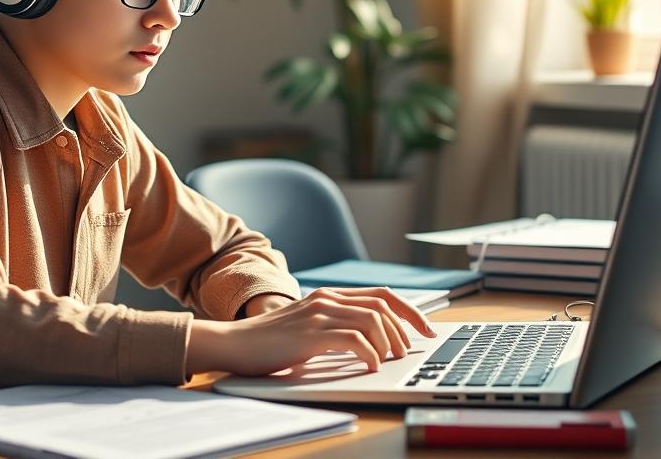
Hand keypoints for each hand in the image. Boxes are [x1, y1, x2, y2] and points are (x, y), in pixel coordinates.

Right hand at [187, 286, 435, 376]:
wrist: (235, 344)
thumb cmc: (270, 342)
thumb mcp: (308, 326)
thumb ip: (334, 326)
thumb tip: (371, 342)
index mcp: (329, 295)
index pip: (382, 294)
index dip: (409, 310)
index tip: (425, 329)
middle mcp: (327, 299)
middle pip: (383, 304)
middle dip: (406, 328)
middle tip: (410, 350)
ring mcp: (319, 314)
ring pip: (373, 320)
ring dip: (389, 342)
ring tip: (388, 359)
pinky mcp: (311, 334)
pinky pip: (355, 339)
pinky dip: (370, 353)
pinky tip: (370, 365)